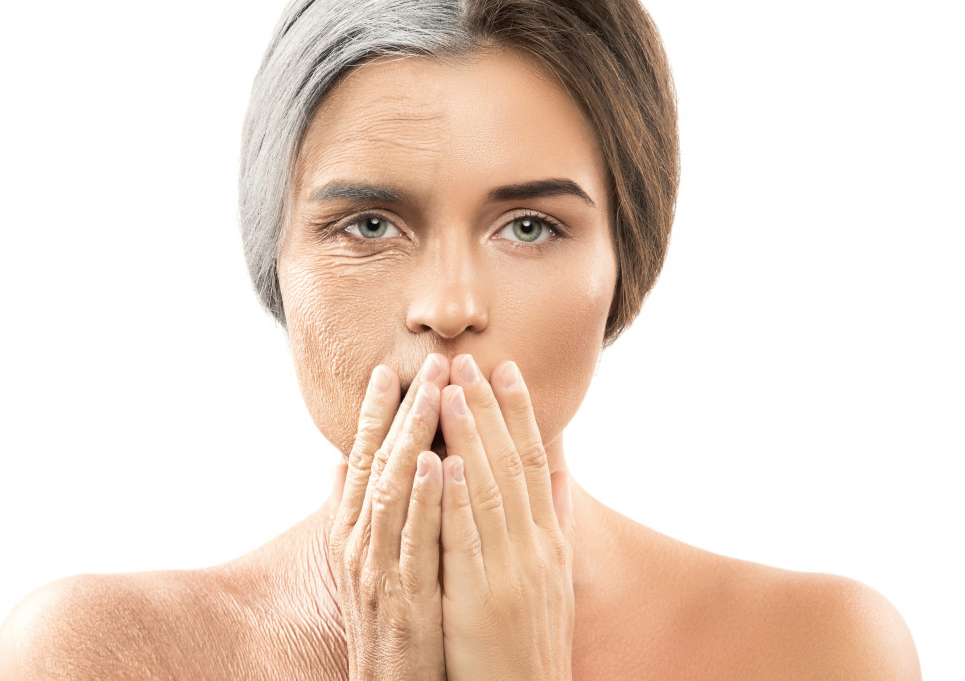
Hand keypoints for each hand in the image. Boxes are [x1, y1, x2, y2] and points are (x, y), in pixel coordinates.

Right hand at [326, 354, 450, 679]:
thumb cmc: (385, 624)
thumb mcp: (362, 562)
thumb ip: (354, 511)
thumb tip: (340, 464)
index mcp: (356, 532)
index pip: (366, 459)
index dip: (377, 412)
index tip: (391, 367)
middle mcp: (360, 543)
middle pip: (381, 462)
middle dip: (405, 409)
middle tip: (427, 361)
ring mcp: (379, 570)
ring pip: (396, 491)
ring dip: (415, 437)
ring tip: (435, 391)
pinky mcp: (405, 599)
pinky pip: (417, 542)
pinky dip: (428, 500)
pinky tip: (443, 463)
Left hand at [438, 354, 576, 679]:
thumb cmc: (531, 639)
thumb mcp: (551, 574)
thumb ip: (550, 521)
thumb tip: (553, 471)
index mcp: (547, 539)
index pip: (533, 462)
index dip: (519, 413)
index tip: (506, 368)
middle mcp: (534, 547)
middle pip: (511, 464)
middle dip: (490, 408)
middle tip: (471, 358)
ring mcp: (511, 571)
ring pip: (488, 490)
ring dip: (470, 437)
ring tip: (452, 389)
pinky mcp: (481, 600)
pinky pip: (466, 541)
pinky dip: (455, 499)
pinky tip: (444, 462)